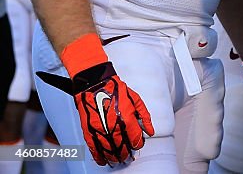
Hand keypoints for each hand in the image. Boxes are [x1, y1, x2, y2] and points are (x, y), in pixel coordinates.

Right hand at [37, 62, 153, 165]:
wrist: (94, 85)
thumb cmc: (115, 90)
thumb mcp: (136, 100)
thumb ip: (145, 116)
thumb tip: (150, 131)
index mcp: (127, 119)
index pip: (135, 139)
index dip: (138, 144)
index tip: (138, 144)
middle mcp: (113, 127)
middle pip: (122, 148)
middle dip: (126, 153)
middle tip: (129, 156)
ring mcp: (100, 130)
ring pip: (109, 151)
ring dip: (114, 157)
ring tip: (118, 160)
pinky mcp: (89, 131)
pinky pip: (94, 149)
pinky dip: (99, 157)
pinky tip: (103, 160)